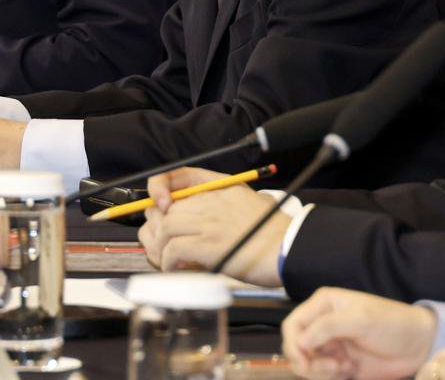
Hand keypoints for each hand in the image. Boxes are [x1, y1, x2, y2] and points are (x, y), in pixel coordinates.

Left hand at [137, 167, 286, 285]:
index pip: (178, 176)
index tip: (160, 205)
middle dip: (154, 229)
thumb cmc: (273, 233)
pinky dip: (168, 261)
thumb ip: (219, 207)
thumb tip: (189, 224)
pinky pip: (173, 249)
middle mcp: (212, 200)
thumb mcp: (247, 204)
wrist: (290, 247)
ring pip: (163, 228)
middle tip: (160, 246)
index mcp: (220, 187)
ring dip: (158, 248)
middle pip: (163, 208)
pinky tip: (177, 268)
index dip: (159, 187)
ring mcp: (210, 221)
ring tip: (166, 261)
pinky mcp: (210, 244)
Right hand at [282, 288, 437, 379]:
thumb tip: (300, 341)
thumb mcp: (361, 319)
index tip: (303, 359)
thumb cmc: (392, 323)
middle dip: (305, 360)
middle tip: (328, 368)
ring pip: (307, 363)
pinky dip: (328, 377)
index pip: (294, 324)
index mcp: (324, 305)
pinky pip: (321, 375)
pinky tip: (346, 371)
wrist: (419, 345)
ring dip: (318, 370)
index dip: (292, 342)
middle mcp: (323, 324)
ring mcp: (331, 345)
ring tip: (339, 368)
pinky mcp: (340, 364)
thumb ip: (328, 327)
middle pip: (296, 346)